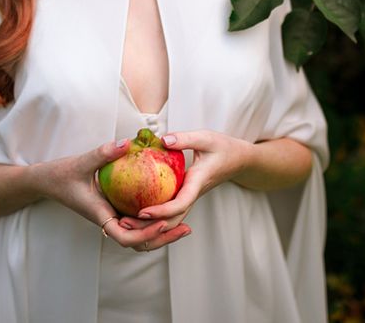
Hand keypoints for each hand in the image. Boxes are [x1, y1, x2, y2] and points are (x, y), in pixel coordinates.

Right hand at [38, 139, 191, 251]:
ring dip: (160, 232)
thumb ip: (104, 153)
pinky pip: (135, 220)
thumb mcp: (82, 162)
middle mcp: (108, 220)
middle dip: (163, 238)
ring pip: (139, 235)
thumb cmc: (61, 174)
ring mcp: (111, 216)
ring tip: (183, 223)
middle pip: (139, 242)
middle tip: (186, 227)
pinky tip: (166, 205)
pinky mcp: (112, 209)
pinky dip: (151, 220)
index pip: (126, 238)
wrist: (47, 181)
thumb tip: (128, 143)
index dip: (146, 234)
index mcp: (101, 215)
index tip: (163, 222)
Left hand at [118, 130, 250, 233]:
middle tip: (124, 223)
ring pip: (171, 219)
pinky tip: (137, 210)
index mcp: (197, 182)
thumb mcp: (205, 138)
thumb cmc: (223, 147)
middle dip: (150, 226)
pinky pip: (171, 210)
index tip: (143, 212)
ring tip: (125, 222)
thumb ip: (184, 139)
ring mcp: (190, 197)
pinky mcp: (186, 195)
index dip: (162, 211)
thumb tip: (163, 140)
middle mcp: (193, 194)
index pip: (180, 203)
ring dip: (150, 224)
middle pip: (172, 220)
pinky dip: (155, 215)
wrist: (240, 159)